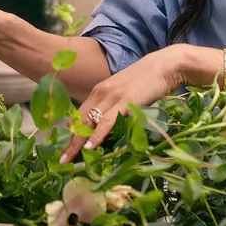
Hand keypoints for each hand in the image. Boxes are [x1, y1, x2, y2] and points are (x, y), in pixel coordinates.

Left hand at [59, 45, 186, 163]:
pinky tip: (90, 146)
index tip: (63, 147)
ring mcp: (113, 97)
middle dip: (69, 141)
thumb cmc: (146, 80)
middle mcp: (101, 92)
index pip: (79, 114)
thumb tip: (108, 125)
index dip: (70, 132)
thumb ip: (113, 105)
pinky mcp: (126, 102)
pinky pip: (108, 121)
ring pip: (89, 122)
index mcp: (99, 90)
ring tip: (68, 159)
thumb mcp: (123, 91)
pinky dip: (97, 135)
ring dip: (77, 142)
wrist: (164, 66)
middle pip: (80, 120)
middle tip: (60, 159)